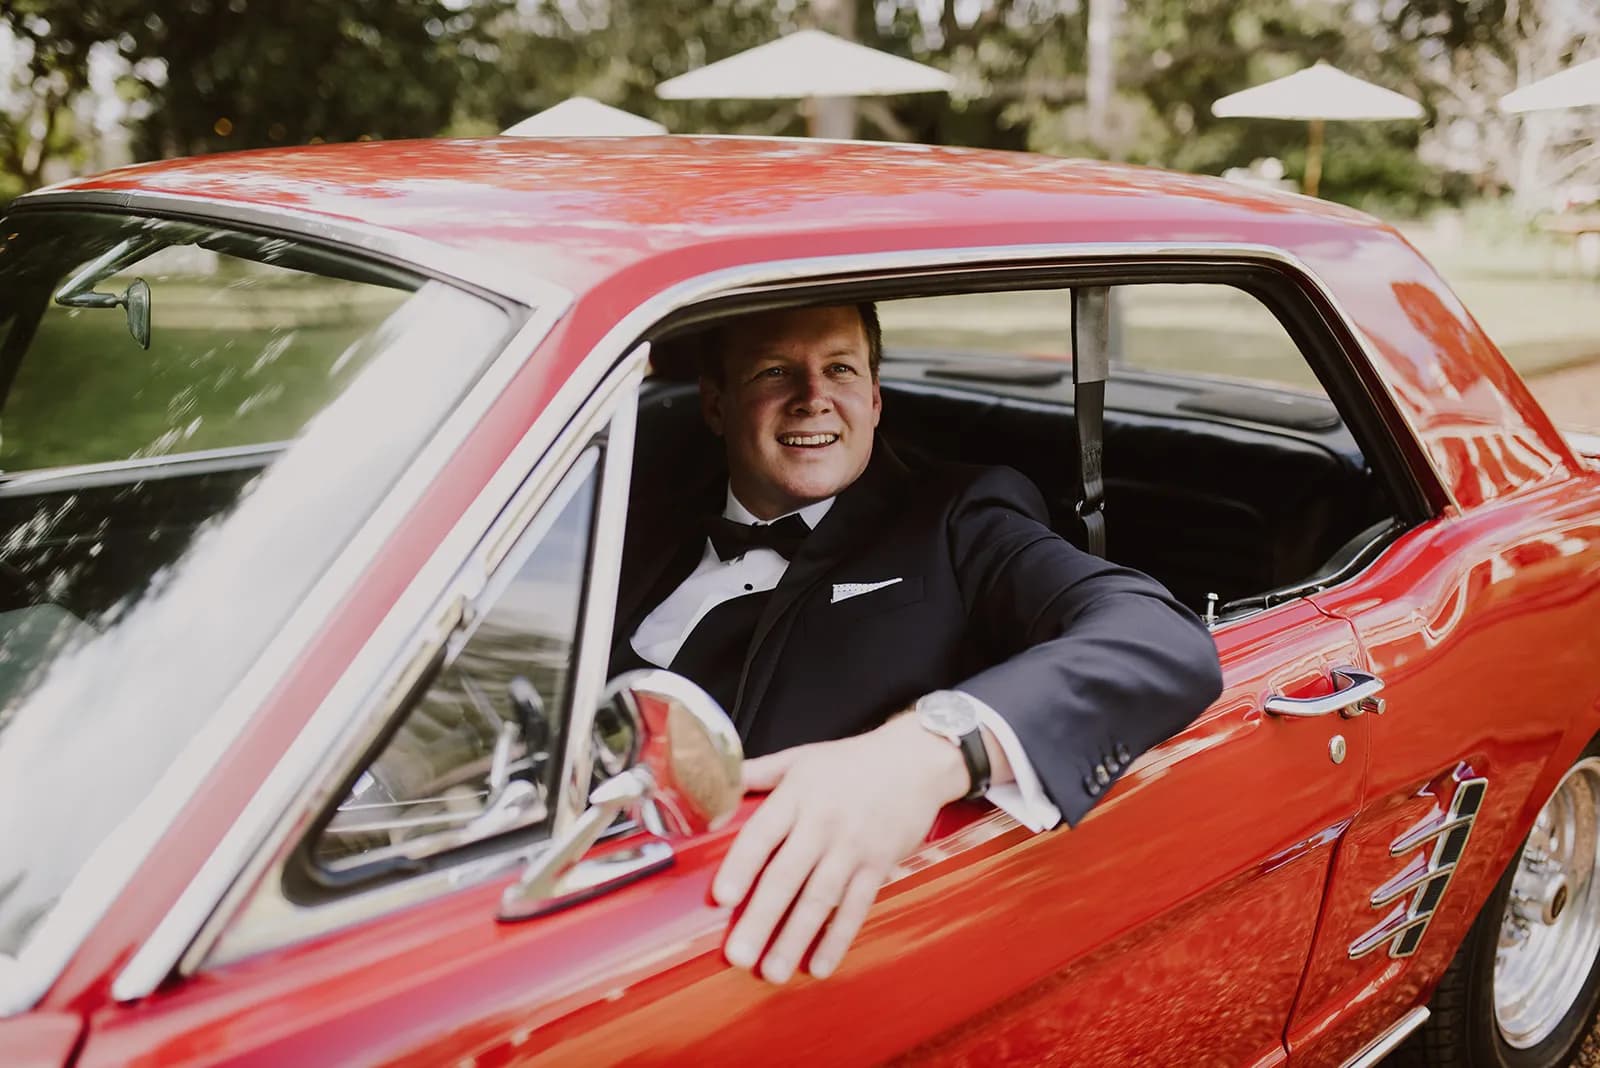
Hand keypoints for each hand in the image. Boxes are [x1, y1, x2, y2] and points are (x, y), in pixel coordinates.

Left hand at [711, 714, 969, 982]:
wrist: (915, 760)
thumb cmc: (850, 762)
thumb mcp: (799, 758)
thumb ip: (756, 774)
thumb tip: (713, 785)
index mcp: (797, 796)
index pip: (762, 835)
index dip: (741, 867)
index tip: (722, 898)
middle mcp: (823, 824)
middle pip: (787, 876)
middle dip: (761, 919)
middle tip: (739, 955)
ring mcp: (852, 848)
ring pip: (820, 899)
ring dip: (794, 938)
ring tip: (772, 972)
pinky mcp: (878, 866)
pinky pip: (855, 908)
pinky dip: (838, 938)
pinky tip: (819, 965)